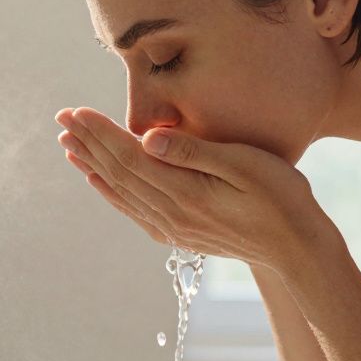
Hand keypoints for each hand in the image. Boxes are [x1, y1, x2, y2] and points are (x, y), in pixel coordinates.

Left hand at [55, 106, 334, 272]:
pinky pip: (134, 211)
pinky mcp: (180, 233)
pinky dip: (111, 193)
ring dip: (93, 166)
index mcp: (185, 191)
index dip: (100, 132)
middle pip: (118, 173)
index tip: (76, 111)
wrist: (298, 249)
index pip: (130, 156)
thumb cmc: (282, 199)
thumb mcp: (246, 165)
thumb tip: (147, 139)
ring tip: (69, 146)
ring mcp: (174, 227)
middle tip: (62, 119)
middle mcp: (171, 213)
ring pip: (121, 192)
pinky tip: (98, 182)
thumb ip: (195, 152)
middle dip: (88, 143)